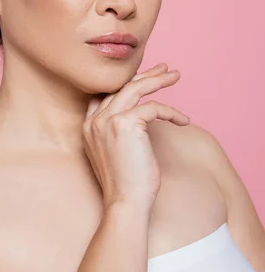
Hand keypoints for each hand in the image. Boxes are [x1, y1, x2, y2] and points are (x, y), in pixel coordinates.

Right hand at [82, 63, 188, 212]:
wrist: (126, 203)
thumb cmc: (127, 184)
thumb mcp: (117, 151)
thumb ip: (119, 130)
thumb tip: (142, 114)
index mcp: (88, 126)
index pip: (106, 94)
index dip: (126, 83)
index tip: (144, 78)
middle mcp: (93, 120)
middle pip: (120, 87)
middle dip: (144, 75)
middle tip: (164, 68)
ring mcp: (106, 120)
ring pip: (135, 88)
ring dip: (158, 80)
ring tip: (176, 75)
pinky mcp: (124, 123)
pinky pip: (153, 107)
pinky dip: (171, 112)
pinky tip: (183, 121)